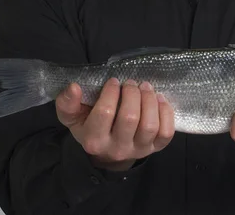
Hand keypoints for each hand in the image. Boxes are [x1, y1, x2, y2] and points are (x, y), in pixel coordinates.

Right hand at [55, 77, 174, 171]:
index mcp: (94, 140)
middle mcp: (117, 149)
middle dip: (132, 93)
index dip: (111, 92)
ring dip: (150, 100)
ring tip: (145, 87)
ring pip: (150, 125)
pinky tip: (159, 99)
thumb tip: (74, 87)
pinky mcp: (156, 148)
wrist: (107, 152)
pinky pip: (166, 132)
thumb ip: (67, 103)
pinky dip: (166, 112)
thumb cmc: (89, 126)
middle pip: (130, 118)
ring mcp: (139, 150)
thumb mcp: (73, 117)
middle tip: (130, 83)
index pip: (105, 113)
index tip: (114, 81)